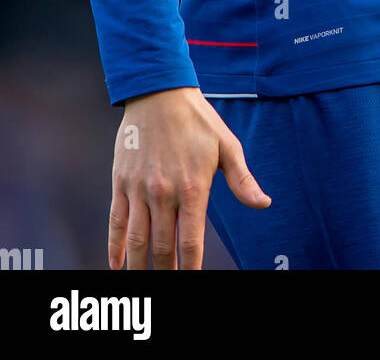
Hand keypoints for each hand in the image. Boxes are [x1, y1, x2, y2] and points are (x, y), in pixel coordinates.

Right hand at [109, 86, 270, 269]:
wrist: (159, 92)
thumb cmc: (198, 120)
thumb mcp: (226, 145)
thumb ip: (242, 179)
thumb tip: (263, 203)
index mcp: (192, 188)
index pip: (191, 242)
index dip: (192, 269)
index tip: (192, 283)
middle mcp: (163, 193)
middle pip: (162, 248)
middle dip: (166, 274)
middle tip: (168, 288)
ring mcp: (139, 189)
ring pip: (136, 241)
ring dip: (139, 268)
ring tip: (142, 285)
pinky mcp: (121, 183)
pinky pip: (116, 222)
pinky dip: (114, 247)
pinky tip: (117, 265)